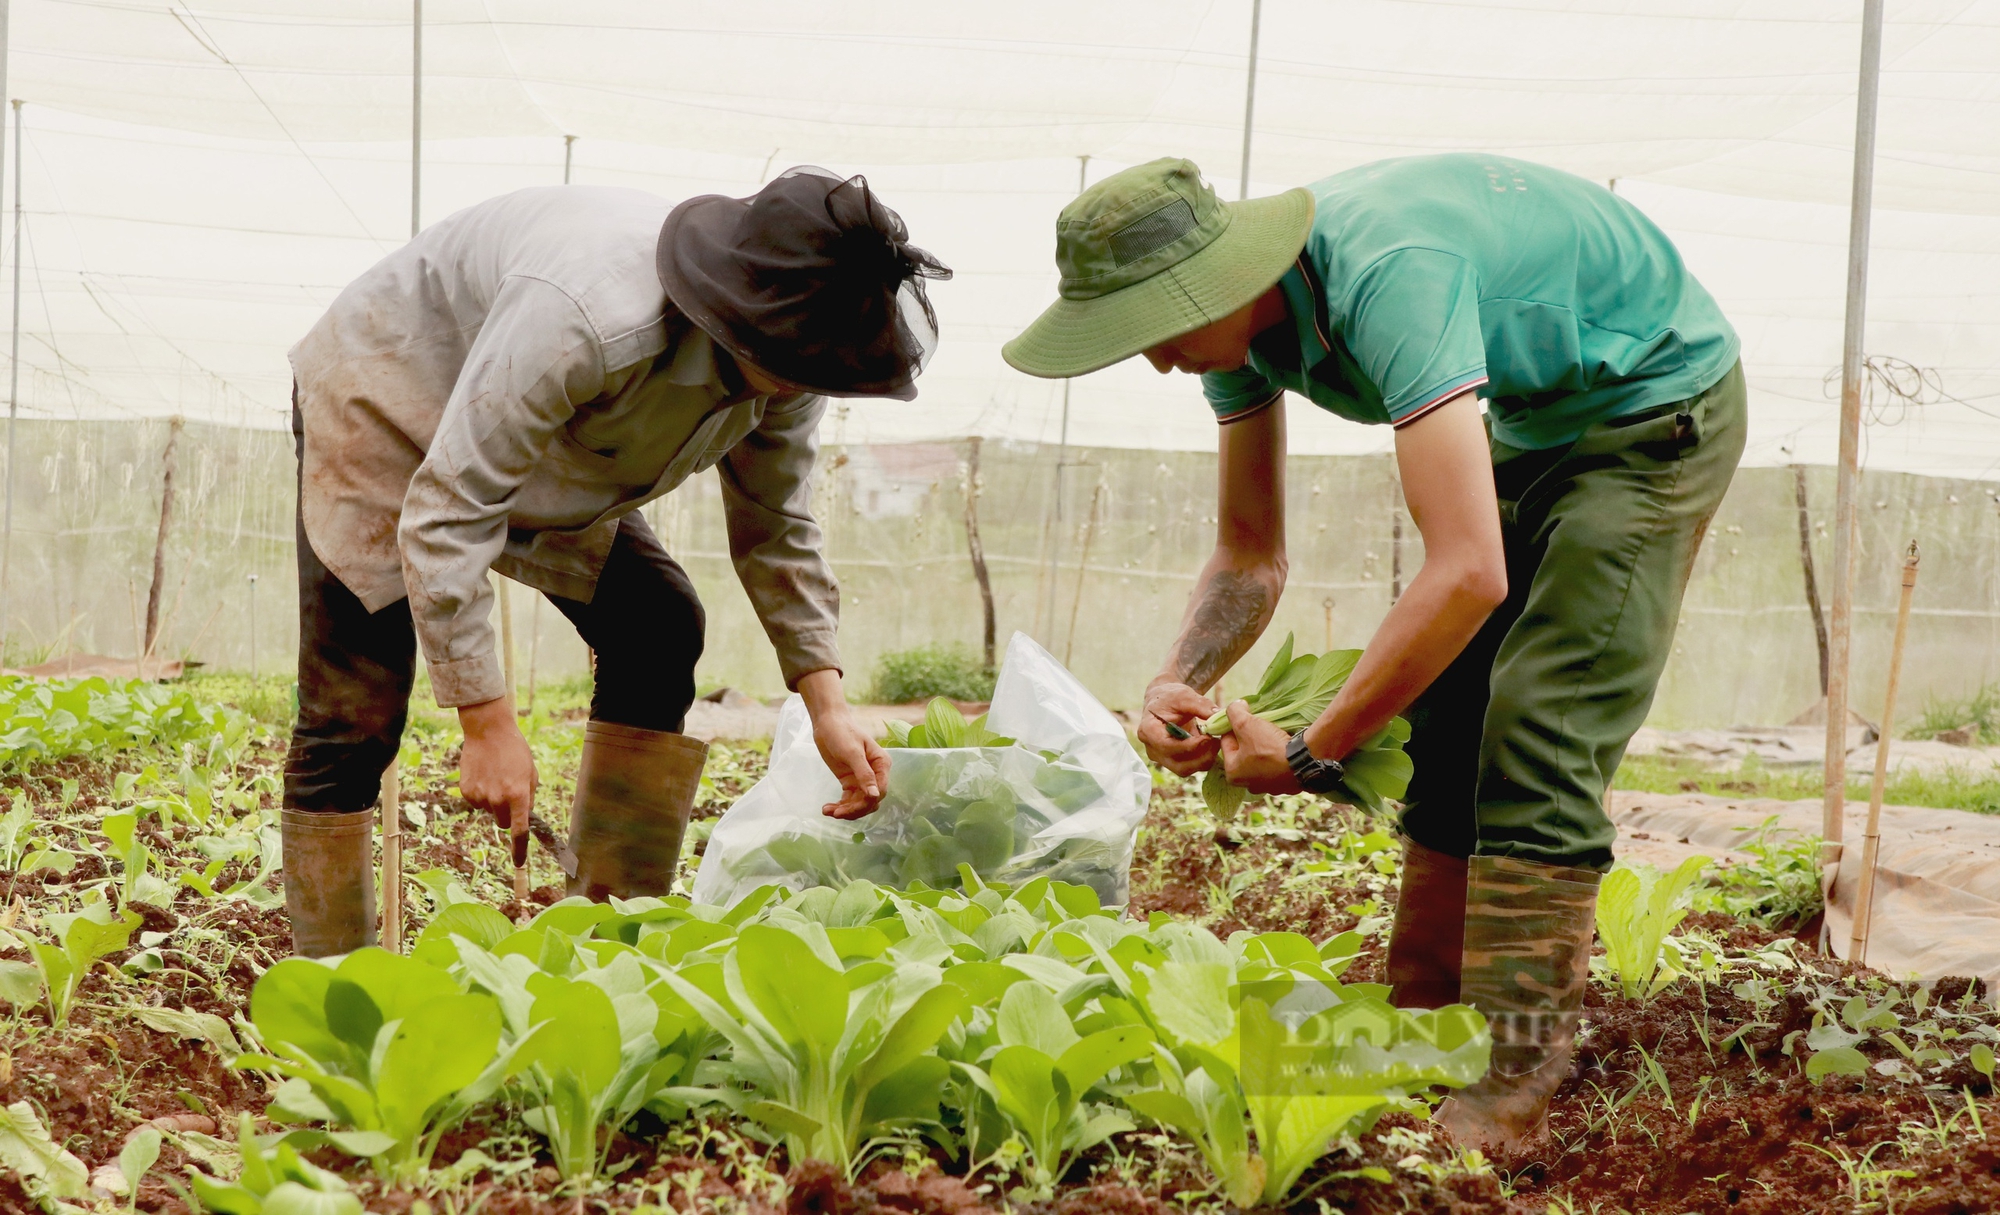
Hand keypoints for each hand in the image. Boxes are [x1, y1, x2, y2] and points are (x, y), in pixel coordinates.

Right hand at [458, 698, 537, 847]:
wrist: (488, 732)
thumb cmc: (515, 751)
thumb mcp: (531, 773)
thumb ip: (528, 797)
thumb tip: (522, 817)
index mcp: (519, 795)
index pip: (519, 831)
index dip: (519, 850)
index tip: (519, 863)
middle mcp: (498, 799)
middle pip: (504, 824)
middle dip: (508, 815)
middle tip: (509, 794)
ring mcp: (480, 796)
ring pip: (489, 812)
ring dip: (494, 801)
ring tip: (496, 777)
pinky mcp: (467, 792)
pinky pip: (477, 803)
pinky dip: (481, 794)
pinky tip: (484, 775)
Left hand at [797, 669, 891, 820]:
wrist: (827, 723)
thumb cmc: (842, 732)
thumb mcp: (852, 753)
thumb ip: (864, 774)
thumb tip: (875, 795)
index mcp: (882, 764)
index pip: (880, 790)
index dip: (866, 802)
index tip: (848, 809)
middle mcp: (876, 774)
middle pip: (870, 801)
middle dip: (854, 810)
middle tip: (835, 813)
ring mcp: (862, 779)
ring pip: (859, 804)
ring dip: (845, 811)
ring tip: (827, 811)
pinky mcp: (850, 782)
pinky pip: (849, 800)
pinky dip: (840, 806)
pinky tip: (827, 808)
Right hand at [1139, 681, 1221, 774]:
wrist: (1165, 701)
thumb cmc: (1171, 697)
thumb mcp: (1184, 695)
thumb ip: (1200, 705)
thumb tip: (1218, 716)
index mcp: (1148, 730)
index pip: (1166, 746)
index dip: (1189, 746)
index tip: (1207, 737)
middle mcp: (1152, 748)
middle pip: (1177, 764)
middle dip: (1200, 756)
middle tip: (1216, 741)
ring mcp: (1161, 757)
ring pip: (1184, 769)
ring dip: (1204, 759)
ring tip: (1215, 742)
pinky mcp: (1172, 761)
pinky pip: (1190, 767)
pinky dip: (1203, 759)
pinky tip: (1210, 745)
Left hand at [1218, 700, 1301, 794]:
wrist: (1304, 763)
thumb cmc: (1269, 748)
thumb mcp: (1246, 724)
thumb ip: (1234, 712)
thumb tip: (1235, 707)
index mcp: (1233, 773)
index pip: (1227, 741)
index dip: (1233, 724)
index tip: (1244, 715)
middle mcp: (1248, 784)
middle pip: (1244, 750)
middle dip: (1250, 736)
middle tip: (1259, 724)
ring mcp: (1268, 786)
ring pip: (1261, 758)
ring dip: (1265, 745)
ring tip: (1272, 733)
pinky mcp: (1285, 783)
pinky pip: (1277, 764)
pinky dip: (1278, 754)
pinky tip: (1283, 745)